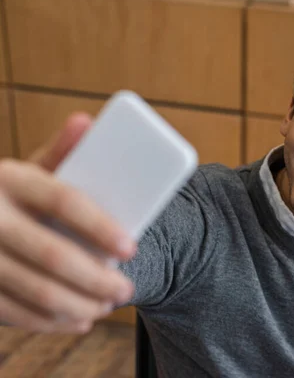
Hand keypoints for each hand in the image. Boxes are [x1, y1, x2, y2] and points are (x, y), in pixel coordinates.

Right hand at [0, 113, 136, 332]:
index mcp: (12, 179)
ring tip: (107, 306)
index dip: (101, 228)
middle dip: (97, 279)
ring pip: (35, 290)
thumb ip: (60, 153)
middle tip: (126, 289)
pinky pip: (12, 312)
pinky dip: (50, 322)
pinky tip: (77, 321)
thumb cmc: (11, 194)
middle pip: (53, 255)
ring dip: (79, 304)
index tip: (132, 248)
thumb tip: (87, 122)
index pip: (65, 202)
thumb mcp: (29, 171)